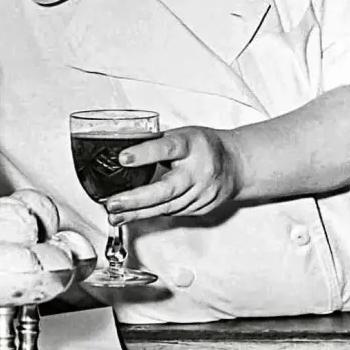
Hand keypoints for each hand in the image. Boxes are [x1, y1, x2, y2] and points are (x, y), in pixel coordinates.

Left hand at [104, 126, 241, 224]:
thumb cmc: (205, 146)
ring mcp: (203, 192)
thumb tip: (123, 153)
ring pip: (167, 207)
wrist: (237, 164)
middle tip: (113, 203)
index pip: (167, 148)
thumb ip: (157, 143)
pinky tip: (136, 215)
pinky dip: (153, 214)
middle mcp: (199, 170)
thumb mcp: (183, 135)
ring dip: (138, 213)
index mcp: (192, 145)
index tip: (123, 158)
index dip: (145, 153)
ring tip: (115, 215)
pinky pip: (174, 213)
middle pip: (166, 189)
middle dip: (136, 199)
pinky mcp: (202, 207)